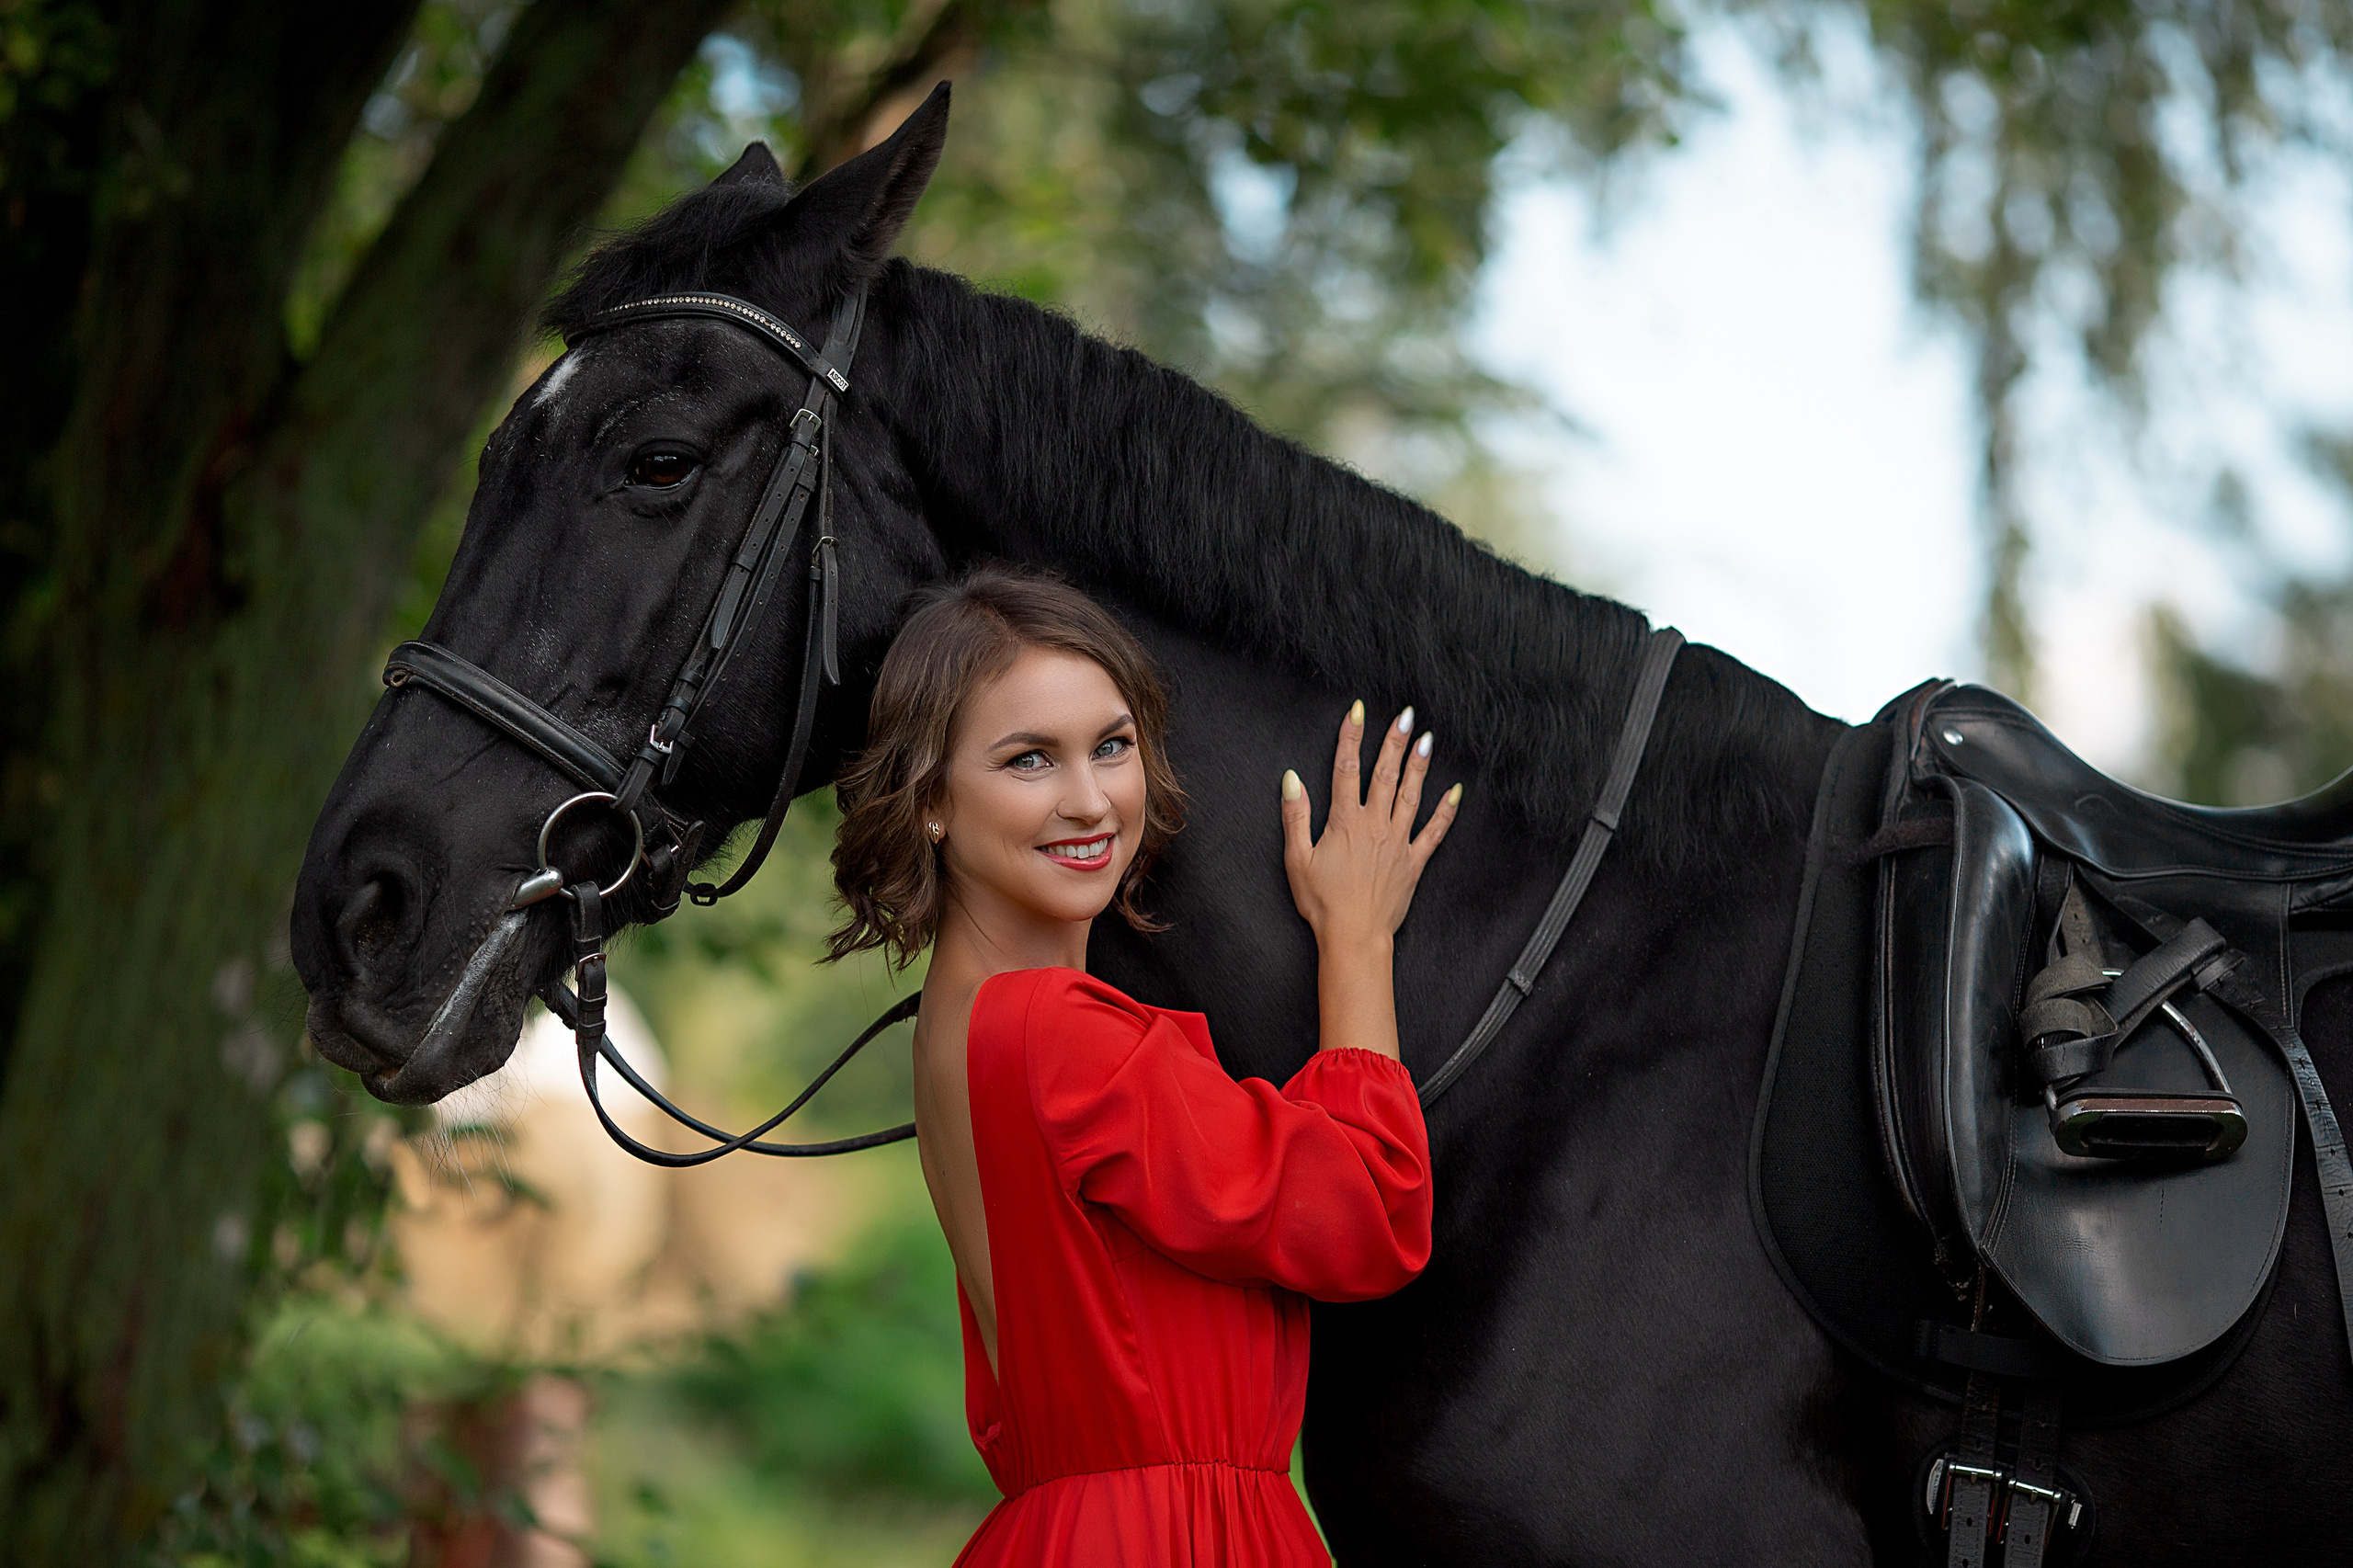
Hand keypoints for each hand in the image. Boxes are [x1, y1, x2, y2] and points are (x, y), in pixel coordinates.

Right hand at [1280, 701, 1459, 952]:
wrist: (1354, 936)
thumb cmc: (1322, 902)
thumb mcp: (1296, 859)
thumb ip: (1295, 816)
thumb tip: (1291, 780)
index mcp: (1345, 822)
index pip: (1346, 769)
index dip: (1351, 737)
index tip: (1358, 711)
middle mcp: (1375, 825)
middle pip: (1385, 774)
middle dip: (1394, 742)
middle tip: (1405, 714)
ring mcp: (1398, 842)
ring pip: (1412, 795)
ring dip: (1419, 765)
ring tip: (1426, 739)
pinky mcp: (1414, 861)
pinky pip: (1435, 832)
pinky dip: (1446, 811)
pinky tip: (1456, 792)